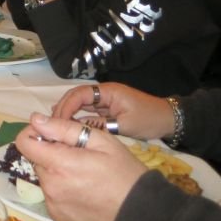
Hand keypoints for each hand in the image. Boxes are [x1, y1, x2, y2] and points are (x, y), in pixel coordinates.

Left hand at [16, 113, 145, 220]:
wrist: (143, 219)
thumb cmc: (125, 174)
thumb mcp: (101, 142)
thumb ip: (64, 129)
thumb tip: (36, 119)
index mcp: (59, 164)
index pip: (24, 143)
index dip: (34, 133)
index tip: (50, 133)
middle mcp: (51, 187)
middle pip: (37, 161)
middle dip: (51, 153)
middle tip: (78, 156)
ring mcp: (54, 206)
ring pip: (46, 179)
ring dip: (57, 173)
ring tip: (85, 176)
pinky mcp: (60, 220)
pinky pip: (53, 198)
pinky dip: (63, 191)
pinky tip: (85, 193)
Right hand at [51, 83, 175, 140]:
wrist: (170, 120)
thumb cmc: (149, 119)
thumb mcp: (124, 125)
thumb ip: (101, 125)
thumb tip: (77, 129)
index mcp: (107, 91)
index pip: (80, 94)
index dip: (66, 105)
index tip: (57, 120)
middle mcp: (103, 93)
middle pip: (76, 96)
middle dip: (63, 108)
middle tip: (51, 124)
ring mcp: (105, 101)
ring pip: (80, 103)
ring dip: (68, 113)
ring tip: (54, 126)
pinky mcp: (107, 109)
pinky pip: (87, 111)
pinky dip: (77, 117)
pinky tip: (67, 126)